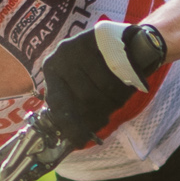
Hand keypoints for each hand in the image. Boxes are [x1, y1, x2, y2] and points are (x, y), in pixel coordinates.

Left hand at [37, 22, 167, 148]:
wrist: (127, 43)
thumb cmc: (103, 72)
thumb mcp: (86, 91)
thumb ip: (79, 113)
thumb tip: (76, 141)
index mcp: (52, 71)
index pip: (57, 104)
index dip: (71, 125)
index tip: (80, 140)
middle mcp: (59, 57)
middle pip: (83, 99)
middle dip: (99, 112)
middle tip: (107, 113)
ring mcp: (76, 45)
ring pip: (100, 89)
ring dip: (113, 100)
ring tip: (117, 95)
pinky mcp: (96, 39)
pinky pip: (112, 75)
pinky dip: (122, 87)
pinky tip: (125, 83)